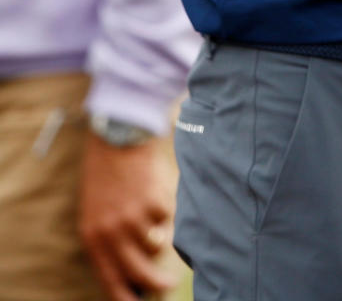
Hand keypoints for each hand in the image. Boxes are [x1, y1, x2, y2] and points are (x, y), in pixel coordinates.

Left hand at [79, 135, 178, 300]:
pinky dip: (165, 208)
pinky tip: (154, 189)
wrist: (117, 136)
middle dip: (157, 283)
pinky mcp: (154, 202)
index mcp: (93, 238)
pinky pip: (167, 218)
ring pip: (157, 244)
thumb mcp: (96, 212)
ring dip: (161, 238)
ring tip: (155, 217)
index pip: (110, 280)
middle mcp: (112, 233)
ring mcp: (134, 218)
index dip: (126, 296)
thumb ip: (109, 239)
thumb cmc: (105, 175)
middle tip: (169, 285)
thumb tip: (131, 267)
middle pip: (140, 271)